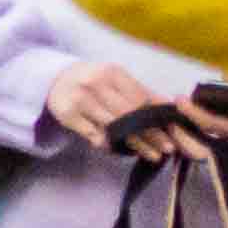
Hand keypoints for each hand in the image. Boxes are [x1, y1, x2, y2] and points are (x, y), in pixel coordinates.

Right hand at [45, 60, 172, 143]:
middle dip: (151, 134)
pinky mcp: (66, 115)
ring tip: (151, 154)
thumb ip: (142, 92)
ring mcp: (79, 100)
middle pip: (129, 114)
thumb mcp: (116, 79)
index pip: (140, 99)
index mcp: (111, 73)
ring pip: (113, 127)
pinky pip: (93, 135)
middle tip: (167, 149)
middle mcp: (94, 84)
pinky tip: (120, 150)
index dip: (157, 118)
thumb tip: (171, 106)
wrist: (55, 78)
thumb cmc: (94, 80)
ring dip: (135, 144)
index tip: (172, 133)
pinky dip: (108, 144)